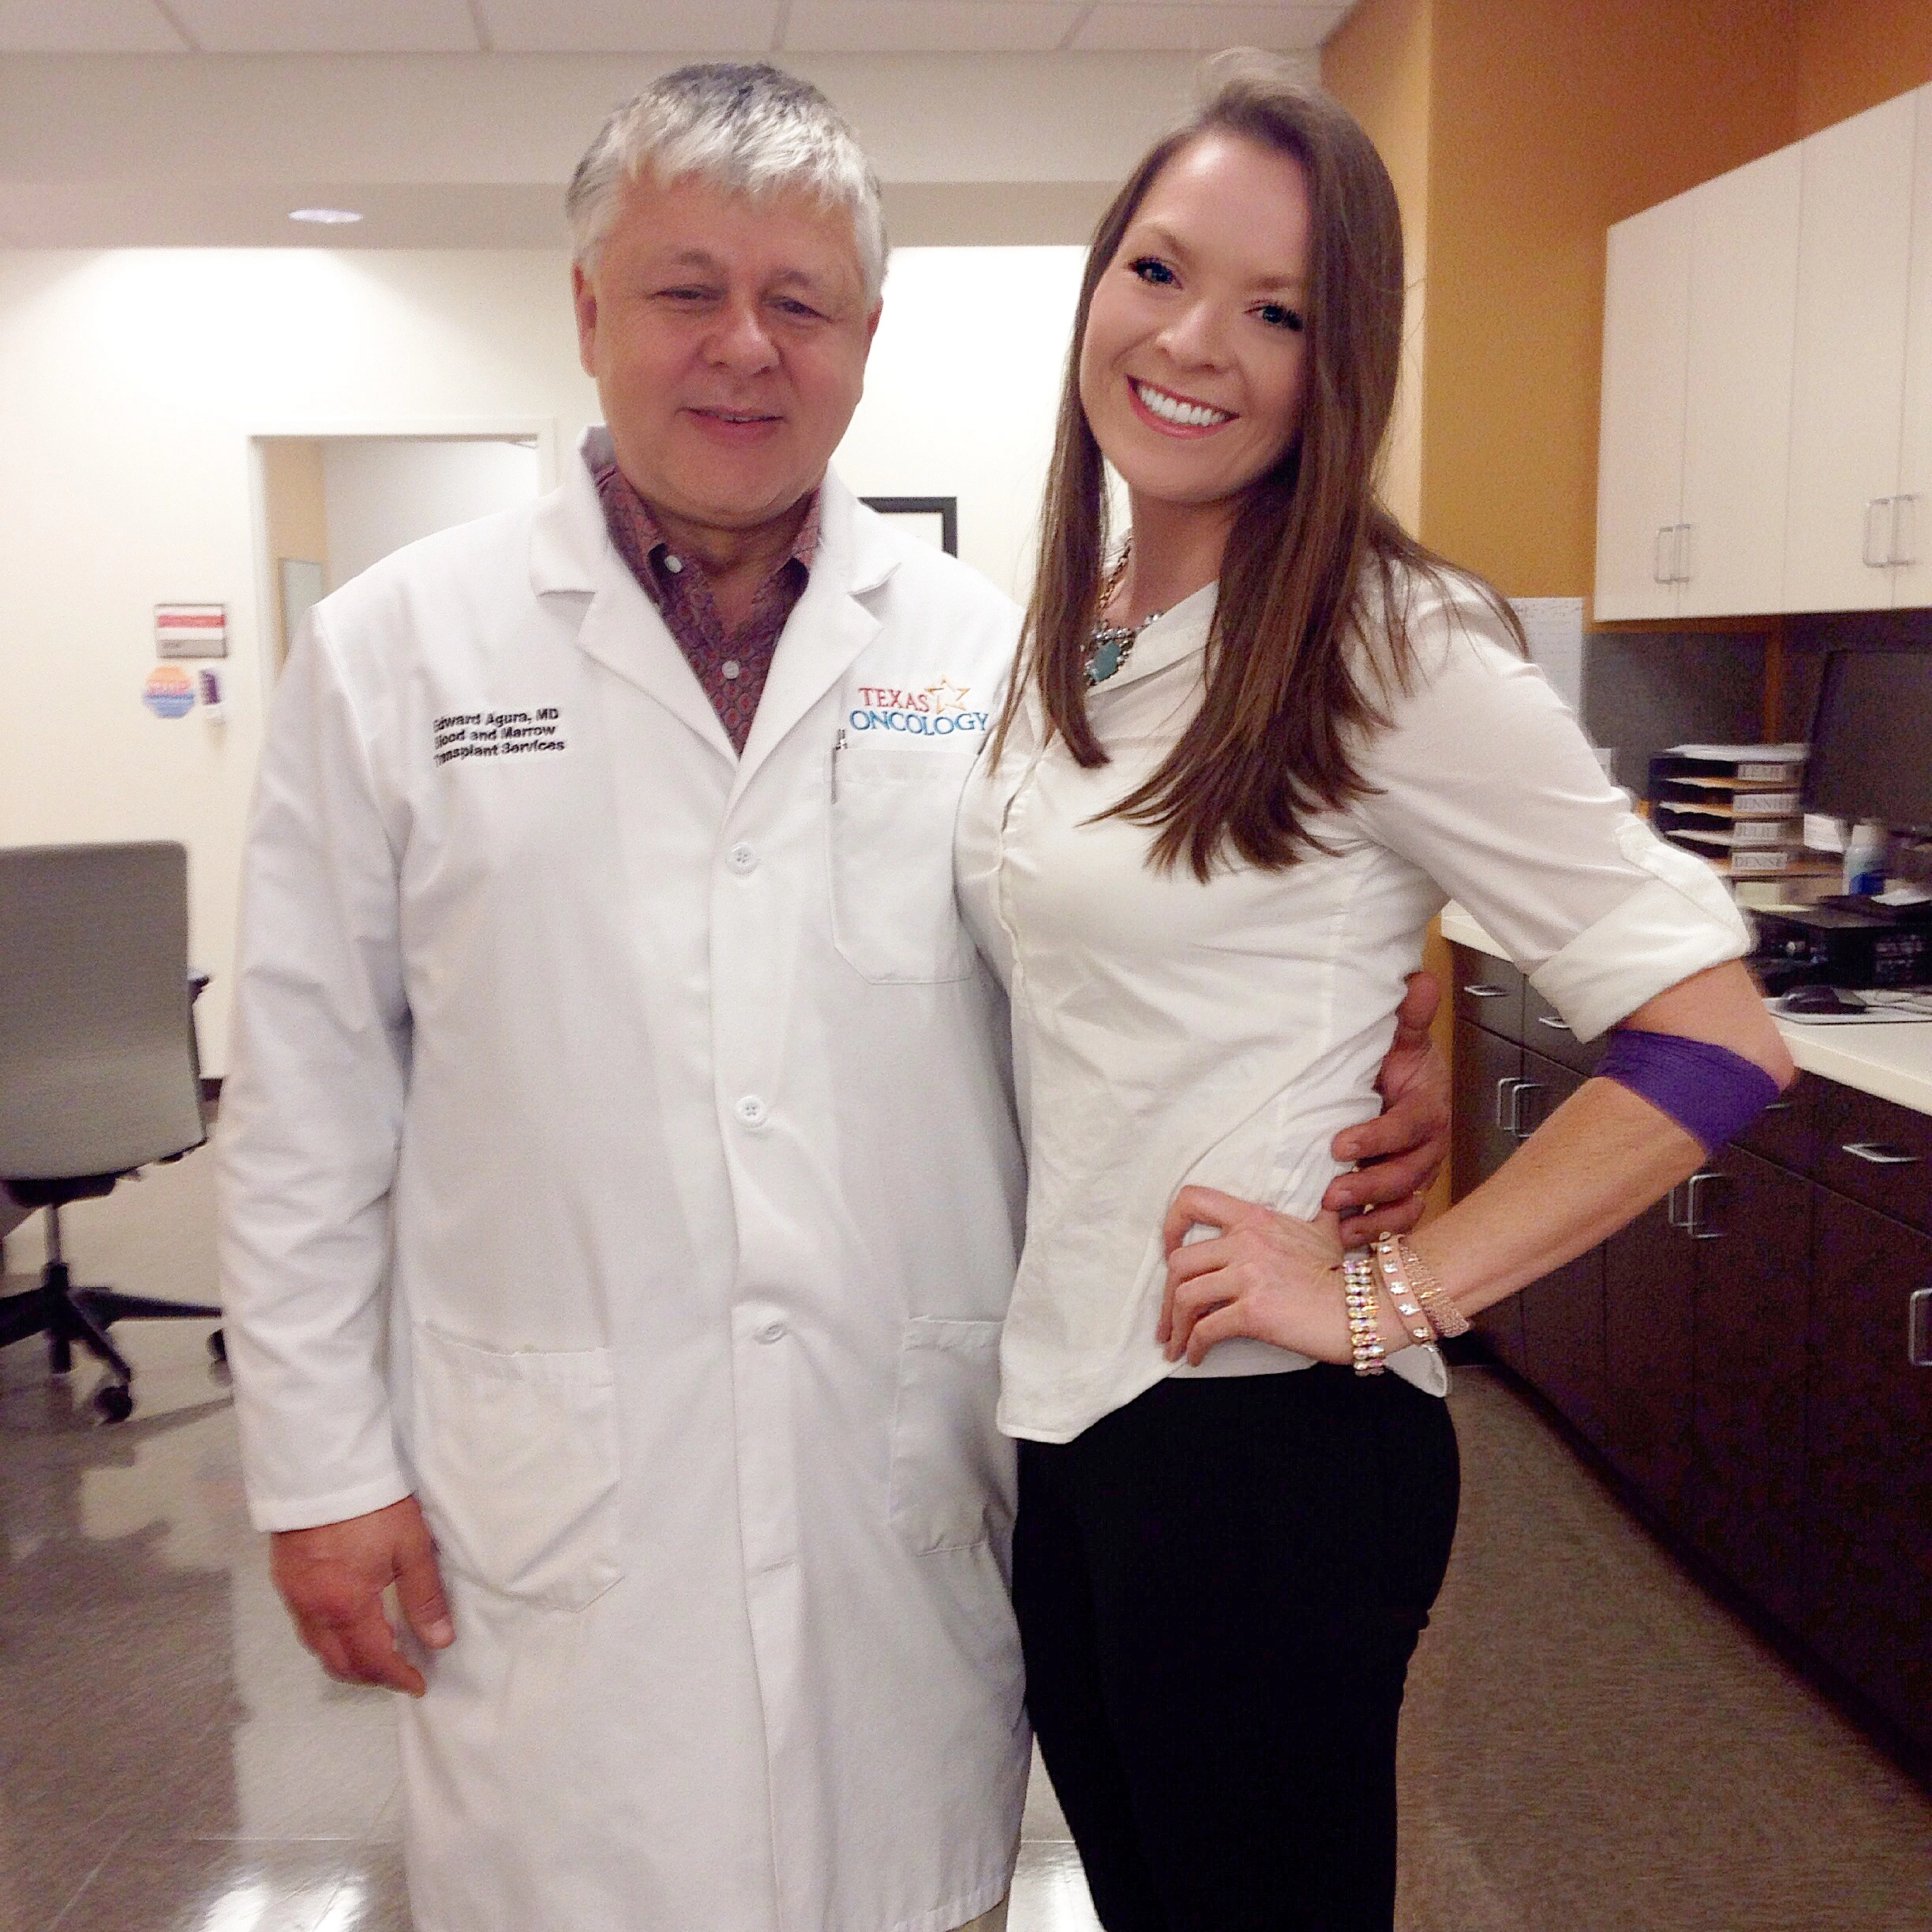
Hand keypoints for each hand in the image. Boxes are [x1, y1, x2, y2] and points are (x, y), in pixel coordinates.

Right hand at [269, 1495, 453, 1696]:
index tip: (418, 1685)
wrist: (323, 1469)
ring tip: (375, 1655)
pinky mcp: (284, 1578)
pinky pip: (304, 1626)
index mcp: (345, 1606)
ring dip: (345, 1660)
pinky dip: (327, 1639)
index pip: (372, 1660)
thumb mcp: (411, 1548)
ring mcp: (293, 1595)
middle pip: (338, 1662)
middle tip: (398, 1675)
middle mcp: (313, 1609)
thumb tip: (439, 1641)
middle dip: (369, 1676)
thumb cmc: (373, 1506)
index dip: (397, 1677)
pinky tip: (345, 1626)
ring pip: (317, 1647)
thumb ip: (424, 1597)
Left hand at [1157, 1185, 1350, 1367]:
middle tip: (1167, 1319)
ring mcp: (1248, 1276)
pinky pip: (1206, 1329)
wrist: (1366, 1307)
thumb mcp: (1323, 1229)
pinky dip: (1193, 1345)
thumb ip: (1314, 1211)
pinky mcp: (1253, 1311)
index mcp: (1254, 1218)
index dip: (1170, 1226)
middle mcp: (1245, 1241)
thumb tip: (1332, 1194)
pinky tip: (1195, 1356)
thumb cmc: (1344, 1273)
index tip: (1167, 1252)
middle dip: (1165, 1296)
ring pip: (1185, 1297)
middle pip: (1179, 1263)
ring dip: (1174, 1326)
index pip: (1193, 1201)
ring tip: (1175, 1344)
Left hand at [1323, 969, 1450, 1244]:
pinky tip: (1348, 1239)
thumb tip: (1418, 980)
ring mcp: (1416, 1175)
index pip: (1408, 1127)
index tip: (1339, 1143)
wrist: (1398, 1087)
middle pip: (1407, 1174)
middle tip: (1331, 1193)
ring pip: (1404, 1203)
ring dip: (1373, 1217)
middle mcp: (1427, 1148)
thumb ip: (1408, 1016)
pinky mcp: (1403, 1195)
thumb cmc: (1396, 1066)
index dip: (1376, 1138)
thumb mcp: (1400, 1039)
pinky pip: (1400, 1221)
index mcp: (1427, 1109)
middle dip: (1370, 1186)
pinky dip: (1378, 1234)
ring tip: (1338, 1225)